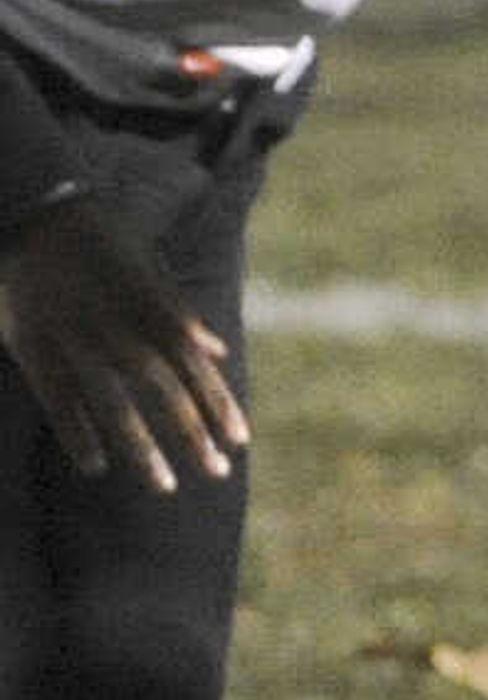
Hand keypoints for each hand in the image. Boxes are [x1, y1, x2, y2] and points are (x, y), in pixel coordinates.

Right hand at [4, 192, 244, 493]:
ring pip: (115, 406)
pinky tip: (95, 467)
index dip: (221, 405)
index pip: (197, 368)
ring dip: (142, 449)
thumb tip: (216, 352)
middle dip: (193, 434)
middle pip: (166, 393)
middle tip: (217, 472)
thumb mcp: (151, 273)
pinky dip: (77, 433)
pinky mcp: (34, 346)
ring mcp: (77, 341)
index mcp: (154, 311)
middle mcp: (122, 331)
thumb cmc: (102, 246)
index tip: (241, 440)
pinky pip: (59, 400)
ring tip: (166, 486)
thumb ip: (182, 318)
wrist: (40, 213)